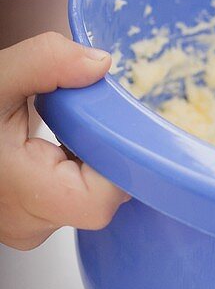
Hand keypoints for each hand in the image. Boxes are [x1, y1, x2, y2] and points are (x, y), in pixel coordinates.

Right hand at [0, 32, 129, 249]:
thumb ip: (45, 62)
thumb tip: (99, 64)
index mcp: (21, 193)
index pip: (101, 198)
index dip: (119, 159)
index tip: (114, 121)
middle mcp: (28, 223)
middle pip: (102, 195)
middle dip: (106, 150)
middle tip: (86, 114)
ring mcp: (27, 226)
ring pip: (89, 195)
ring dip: (90, 157)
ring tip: (66, 125)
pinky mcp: (29, 218)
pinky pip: (71, 195)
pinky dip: (73, 165)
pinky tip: (59, 140)